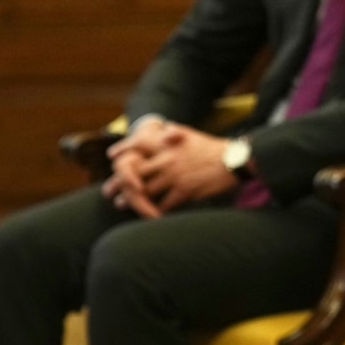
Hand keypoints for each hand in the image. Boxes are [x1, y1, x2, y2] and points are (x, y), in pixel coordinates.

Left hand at [103, 121, 238, 216]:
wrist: (235, 162)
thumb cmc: (212, 149)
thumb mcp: (192, 134)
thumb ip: (175, 133)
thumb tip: (163, 130)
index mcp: (168, 145)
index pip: (138, 145)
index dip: (123, 151)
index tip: (111, 157)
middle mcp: (168, 160)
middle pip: (134, 172)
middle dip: (118, 183)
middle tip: (109, 192)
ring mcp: (176, 177)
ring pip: (145, 192)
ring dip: (131, 200)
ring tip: (122, 205)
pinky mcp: (185, 192)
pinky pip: (163, 205)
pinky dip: (154, 211)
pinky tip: (149, 213)